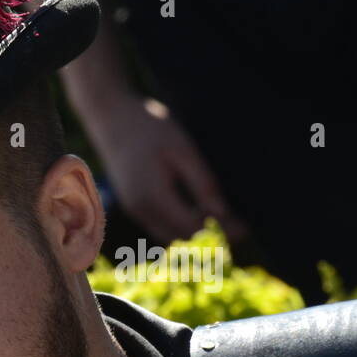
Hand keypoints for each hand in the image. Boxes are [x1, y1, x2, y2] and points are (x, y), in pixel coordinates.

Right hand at [87, 92, 249, 244]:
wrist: (111, 118)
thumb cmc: (150, 128)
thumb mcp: (183, 150)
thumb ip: (202, 184)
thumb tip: (222, 215)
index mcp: (154, 197)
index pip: (193, 228)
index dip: (220, 232)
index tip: (245, 230)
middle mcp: (141, 211)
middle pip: (182, 238)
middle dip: (211, 238)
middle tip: (240, 229)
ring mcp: (135, 211)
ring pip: (171, 237)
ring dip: (196, 235)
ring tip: (224, 223)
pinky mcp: (134, 207)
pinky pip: (161, 228)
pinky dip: (181, 228)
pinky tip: (199, 214)